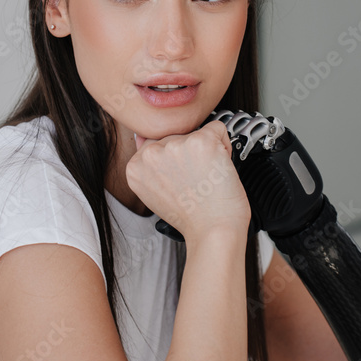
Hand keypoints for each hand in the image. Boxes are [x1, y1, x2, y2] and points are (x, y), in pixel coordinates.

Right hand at [126, 121, 250, 238]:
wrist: (214, 231)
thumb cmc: (192, 219)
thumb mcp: (156, 194)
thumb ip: (150, 166)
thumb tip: (144, 138)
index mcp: (136, 167)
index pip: (157, 145)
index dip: (174, 163)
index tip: (181, 180)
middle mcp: (151, 154)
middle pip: (176, 137)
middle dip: (189, 155)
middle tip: (195, 182)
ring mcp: (175, 146)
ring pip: (196, 133)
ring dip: (206, 152)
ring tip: (205, 177)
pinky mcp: (201, 141)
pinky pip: (218, 129)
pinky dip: (224, 146)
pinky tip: (218, 168)